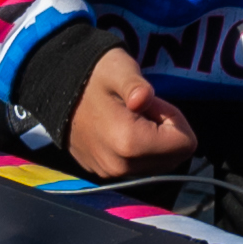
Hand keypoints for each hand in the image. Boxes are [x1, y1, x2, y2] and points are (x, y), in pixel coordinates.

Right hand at [62, 49, 198, 178]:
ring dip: (153, 140)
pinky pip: (139, 166)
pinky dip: (139, 148)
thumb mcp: (119, 70)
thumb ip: (136, 85)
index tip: (151, 103)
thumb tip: (143, 98)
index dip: (174, 119)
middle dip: (166, 132)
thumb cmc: (94, 74)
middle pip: (174, 157)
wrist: (57, 88)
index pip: (185, 144)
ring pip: (158, 163)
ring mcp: (111, 173)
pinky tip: (118, 127)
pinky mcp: (105, 174)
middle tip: (141, 109)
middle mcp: (121, 166)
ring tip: (129, 116)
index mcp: (129, 143)